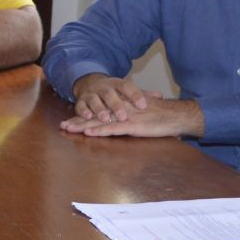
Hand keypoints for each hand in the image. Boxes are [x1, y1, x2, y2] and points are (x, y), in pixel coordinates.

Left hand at [61, 95, 201, 138]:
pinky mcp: (132, 126)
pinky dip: (99, 130)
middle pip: (96, 115)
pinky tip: (88, 132)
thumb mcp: (146, 112)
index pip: (101, 110)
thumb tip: (126, 119)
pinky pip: (112, 129)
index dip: (86, 115)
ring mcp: (126, 117)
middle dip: (78, 120)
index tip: (72, 119)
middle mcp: (122, 110)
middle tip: (63, 125)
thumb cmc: (164, 116)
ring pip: (100, 121)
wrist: (177, 115)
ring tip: (68, 129)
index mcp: (124, 106)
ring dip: (83, 125)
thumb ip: (134, 114)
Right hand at [63, 72, 159, 126]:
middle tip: (123, 116)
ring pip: (94, 100)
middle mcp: (103, 87)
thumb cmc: (112, 91)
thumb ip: (141, 94)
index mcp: (117, 84)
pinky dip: (83, 111)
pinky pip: (80, 106)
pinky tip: (87, 117)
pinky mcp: (81, 101)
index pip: (127, 87)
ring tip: (105, 118)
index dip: (135, 95)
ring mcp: (91, 94)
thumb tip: (161, 95)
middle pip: (110, 94)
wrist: (89, 82)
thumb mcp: (125, 90)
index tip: (143, 105)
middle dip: (115, 105)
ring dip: (99, 109)